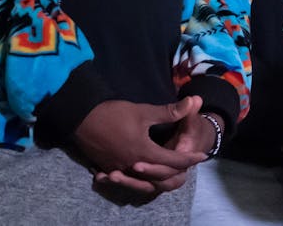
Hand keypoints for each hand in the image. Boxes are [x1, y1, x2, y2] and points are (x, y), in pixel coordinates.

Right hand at [75, 96, 205, 195]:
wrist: (80, 118)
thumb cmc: (114, 114)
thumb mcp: (144, 111)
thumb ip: (170, 111)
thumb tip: (193, 101)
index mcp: (144, 152)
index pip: (173, 161)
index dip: (190, 159)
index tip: (202, 156)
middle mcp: (132, 165)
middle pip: (160, 176)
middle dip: (177, 171)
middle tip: (188, 165)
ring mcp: (118, 169)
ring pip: (142, 182)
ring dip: (157, 178)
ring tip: (168, 172)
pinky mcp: (107, 168)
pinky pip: (126, 179)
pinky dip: (137, 179)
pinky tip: (142, 174)